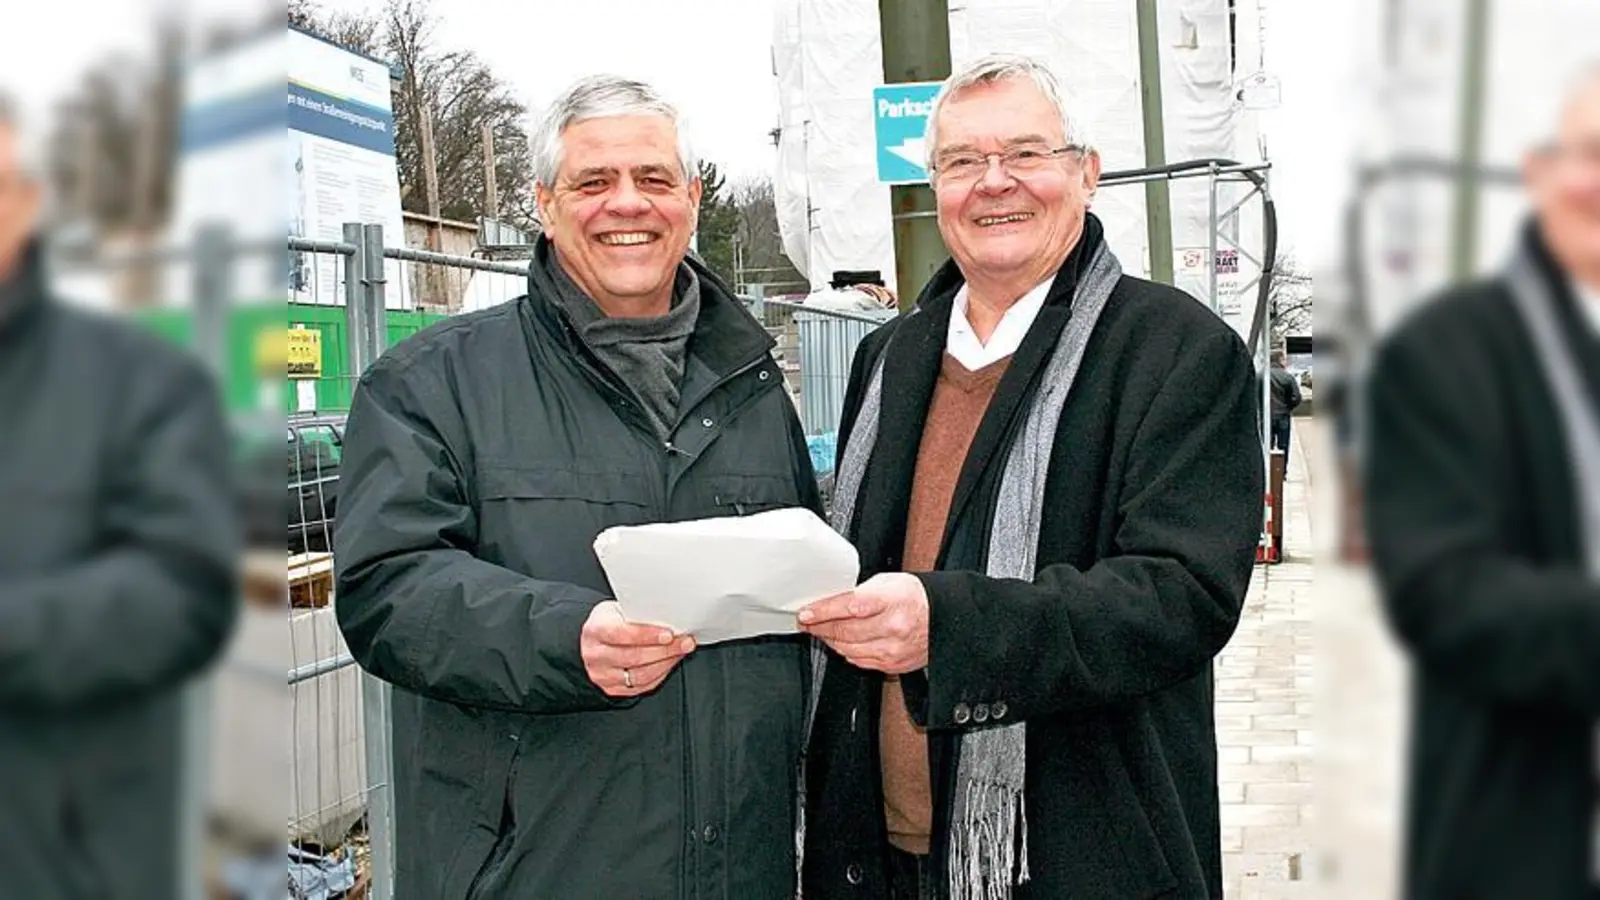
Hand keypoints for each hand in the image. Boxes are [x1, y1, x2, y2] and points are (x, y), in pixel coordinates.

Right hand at [581, 601, 695, 696]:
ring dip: (665, 663)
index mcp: (595, 630)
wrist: (594, 641)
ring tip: (680, 652)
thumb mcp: (617, 610)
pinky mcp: (612, 689)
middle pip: (633, 657)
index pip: (621, 634)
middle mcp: (595, 655)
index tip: (668, 634)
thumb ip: (638, 614)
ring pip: (640, 675)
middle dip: (665, 650)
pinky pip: (642, 686)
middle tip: (684, 642)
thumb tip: (668, 617)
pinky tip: (669, 662)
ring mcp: (603, 675)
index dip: (647, 635)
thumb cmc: (610, 622)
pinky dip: (660, 674)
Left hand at [797, 573, 928, 674]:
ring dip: (830, 640)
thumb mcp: (886, 582)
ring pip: (848, 650)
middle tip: (807, 622)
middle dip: (820, 627)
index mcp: (890, 601)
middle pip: (845, 632)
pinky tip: (841, 642)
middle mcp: (893, 627)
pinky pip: (860, 661)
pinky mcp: (893, 664)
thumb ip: (858, 593)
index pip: (849, 607)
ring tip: (821, 631)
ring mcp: (893, 649)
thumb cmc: (914, 597)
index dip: (823, 612)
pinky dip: (846, 652)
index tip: (806, 613)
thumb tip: (829, 603)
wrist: (943, 617)